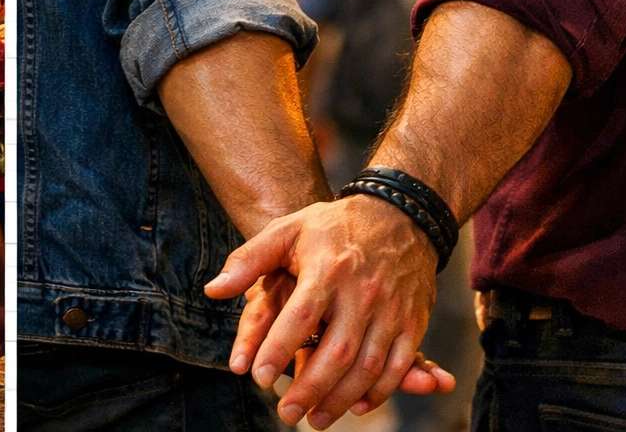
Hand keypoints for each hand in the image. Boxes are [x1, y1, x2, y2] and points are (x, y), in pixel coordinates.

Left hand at [205, 195, 451, 427]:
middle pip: (337, 351)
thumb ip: (248, 260)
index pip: (301, 316)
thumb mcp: (287, 230)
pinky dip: (379, 392)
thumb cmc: (332, 226)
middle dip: (311, 388)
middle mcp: (362, 292)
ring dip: (341, 399)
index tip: (257, 377)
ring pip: (368, 366)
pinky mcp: (413, 321)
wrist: (399, 214)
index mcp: (327, 270)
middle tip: (286, 414)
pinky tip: (356, 406)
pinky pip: (397, 364)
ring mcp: (391, 309)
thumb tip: (212, 291)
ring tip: (315, 419)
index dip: (279, 349)